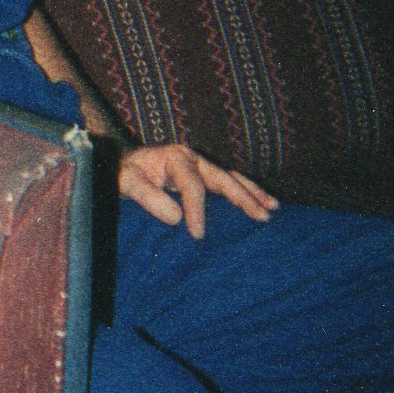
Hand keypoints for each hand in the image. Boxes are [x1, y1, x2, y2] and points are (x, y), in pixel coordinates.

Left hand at [118, 143, 277, 237]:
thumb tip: (176, 218)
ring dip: (252, 193)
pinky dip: (245, 192)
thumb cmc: (124, 174)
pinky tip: (261, 203)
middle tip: (262, 216)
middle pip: (223, 178)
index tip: (198, 235)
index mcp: (176, 157)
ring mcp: (199, 165)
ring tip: (273, 208)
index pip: (193, 186)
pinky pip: (227, 183)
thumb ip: (148, 197)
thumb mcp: (128, 183)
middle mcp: (192, 158)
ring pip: (231, 178)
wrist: (120, 164)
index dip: (197, 210)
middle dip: (244, 197)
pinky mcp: (201, 174)